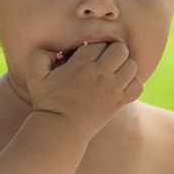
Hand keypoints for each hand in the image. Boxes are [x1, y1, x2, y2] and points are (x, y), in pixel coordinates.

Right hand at [26, 41, 141, 139]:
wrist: (60, 129)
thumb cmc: (47, 102)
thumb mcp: (35, 76)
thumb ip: (39, 56)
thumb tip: (54, 51)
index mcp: (81, 64)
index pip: (99, 43)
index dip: (94, 48)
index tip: (87, 58)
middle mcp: (100, 73)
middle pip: (120, 49)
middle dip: (113, 51)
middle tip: (104, 61)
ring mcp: (112, 88)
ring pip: (132, 65)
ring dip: (125, 66)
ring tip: (114, 72)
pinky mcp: (118, 103)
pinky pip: (137, 86)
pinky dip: (133, 84)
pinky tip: (122, 86)